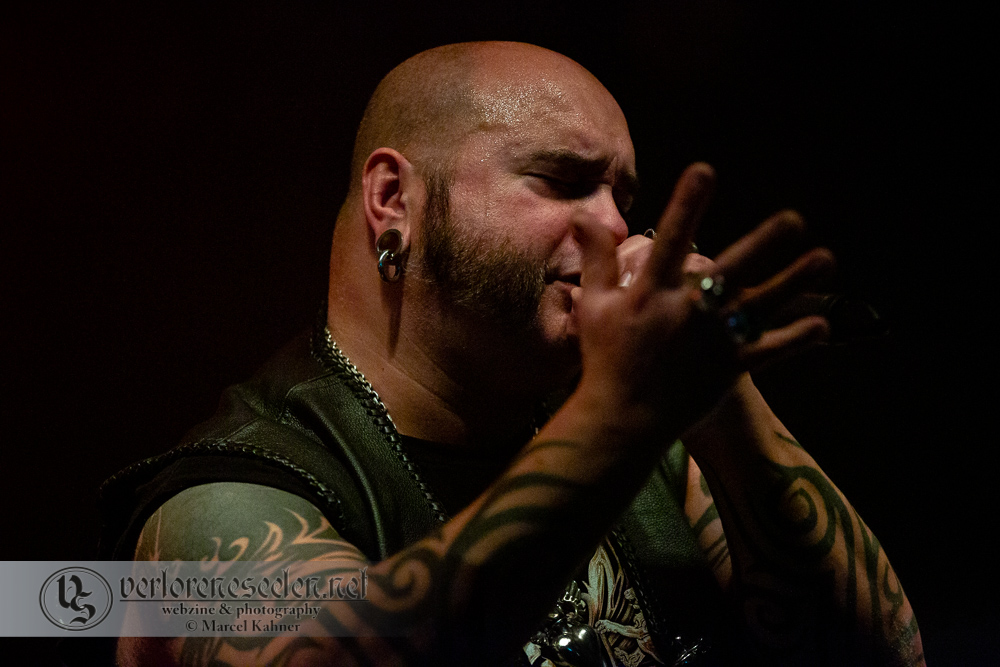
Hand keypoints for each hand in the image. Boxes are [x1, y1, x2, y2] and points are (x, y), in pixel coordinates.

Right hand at [570, 163, 832, 430]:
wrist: (620, 419)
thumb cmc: (604, 359)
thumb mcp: (593, 306)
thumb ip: (597, 259)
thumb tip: (585, 216)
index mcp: (651, 293)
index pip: (670, 239)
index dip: (687, 205)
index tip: (705, 171)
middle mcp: (686, 313)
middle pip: (730, 270)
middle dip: (763, 243)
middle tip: (795, 220)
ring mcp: (710, 342)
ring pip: (759, 306)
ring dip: (793, 282)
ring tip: (824, 259)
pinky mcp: (727, 370)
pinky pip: (767, 352)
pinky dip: (794, 340)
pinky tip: (822, 325)